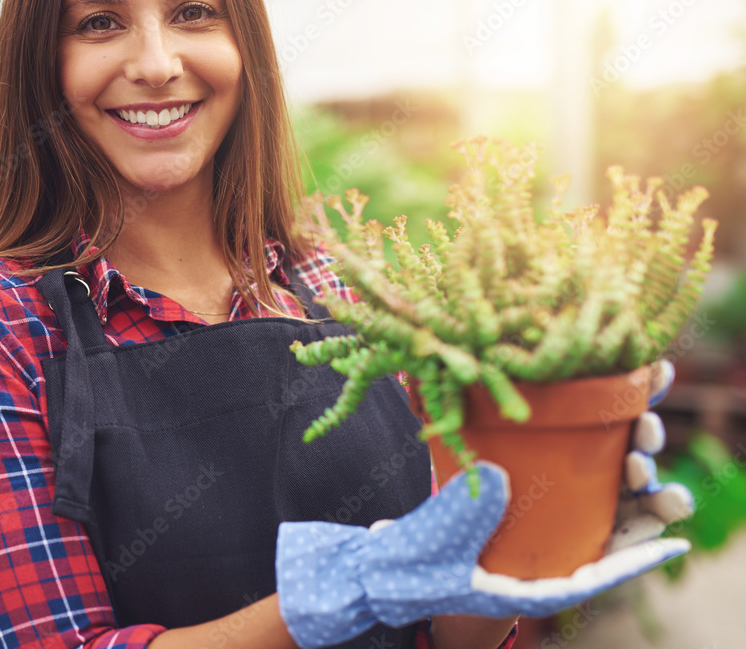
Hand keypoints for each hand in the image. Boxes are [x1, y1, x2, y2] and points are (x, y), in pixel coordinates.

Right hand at [275, 360, 692, 648]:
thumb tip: (501, 475)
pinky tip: (559, 453)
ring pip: (565, 522)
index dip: (631, 563)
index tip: (673, 547)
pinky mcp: (488, 525)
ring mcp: (507, 546)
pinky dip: (550, 481)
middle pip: (585, 545)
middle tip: (646, 473)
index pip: (587, 578)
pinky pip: (530, 505)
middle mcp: (523, 566)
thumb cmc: (399, 568)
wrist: (370, 568)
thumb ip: (463, 513)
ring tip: (618, 457)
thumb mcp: (431, 545)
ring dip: (593, 490)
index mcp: (518, 588)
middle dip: (620, 512)